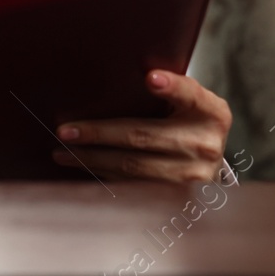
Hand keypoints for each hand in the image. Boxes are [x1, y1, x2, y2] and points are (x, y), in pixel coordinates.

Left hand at [51, 69, 230, 182]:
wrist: (208, 163)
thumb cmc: (186, 122)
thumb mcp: (188, 103)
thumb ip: (166, 90)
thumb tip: (111, 77)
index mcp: (211, 112)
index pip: (190, 94)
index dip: (171, 87)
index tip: (150, 78)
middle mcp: (206, 144)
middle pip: (143, 136)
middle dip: (99, 133)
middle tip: (65, 131)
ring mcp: (193, 176)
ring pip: (132, 166)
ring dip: (93, 159)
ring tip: (62, 152)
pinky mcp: (177, 198)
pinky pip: (132, 185)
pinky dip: (104, 175)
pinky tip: (82, 167)